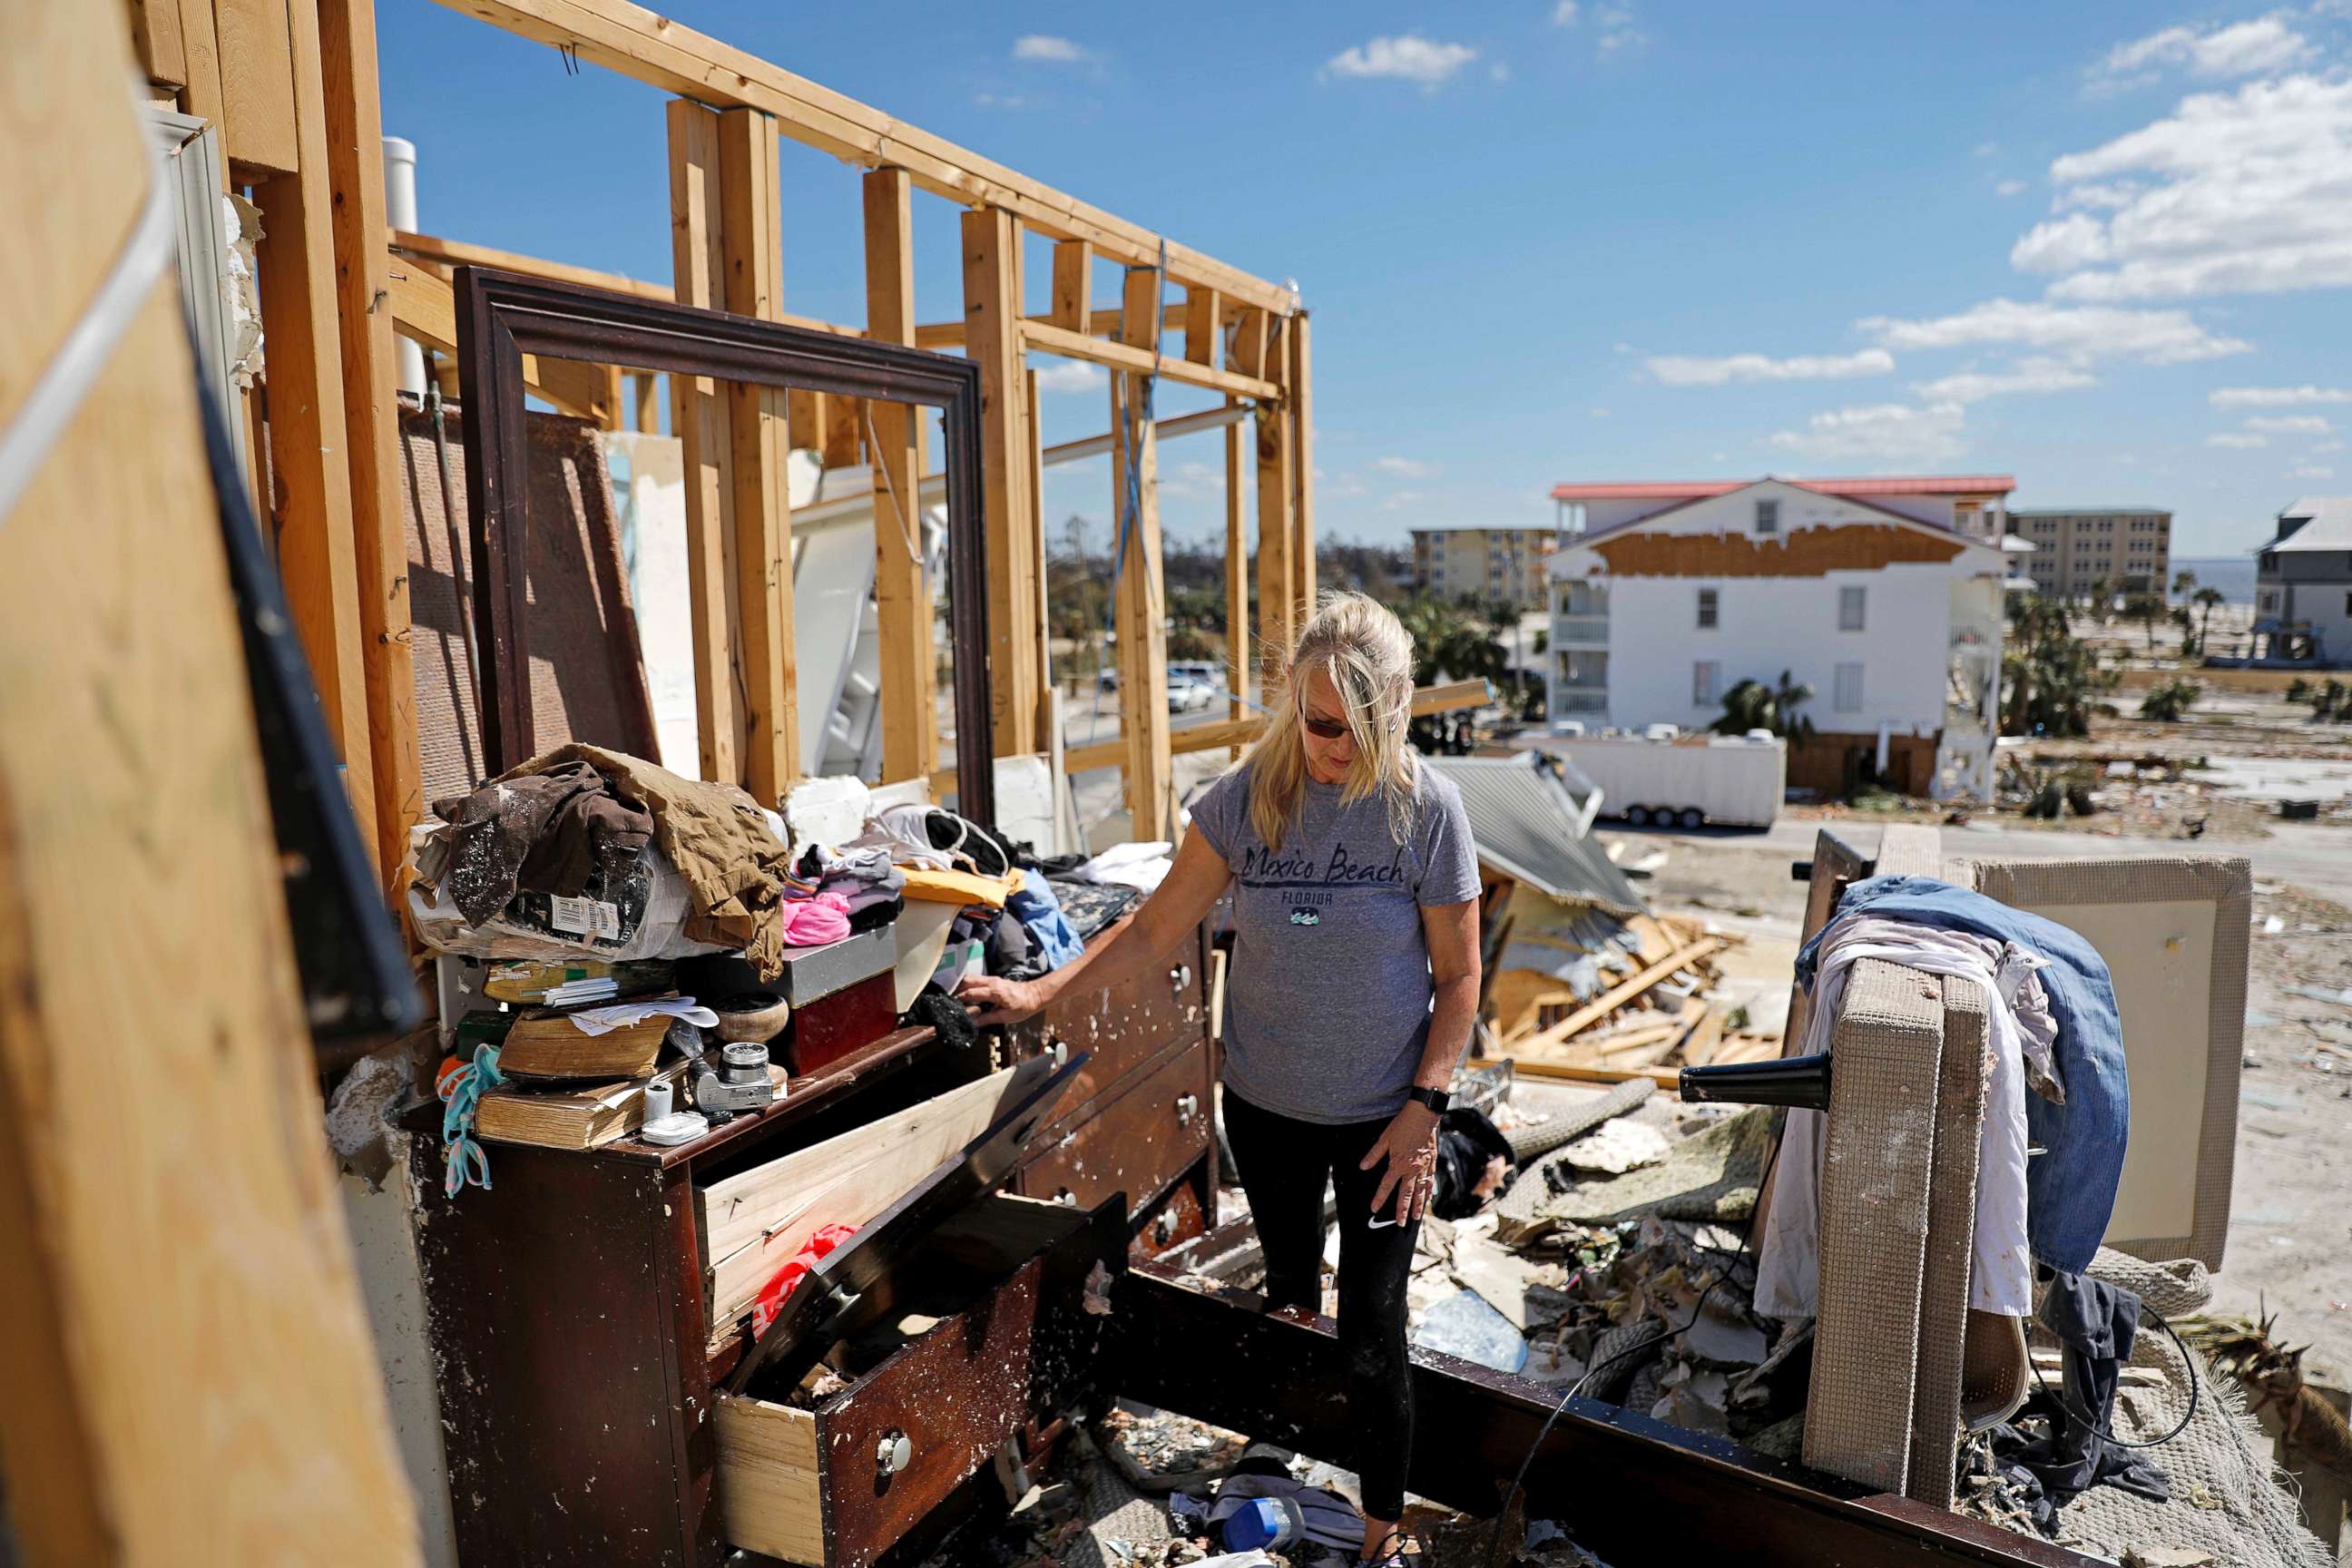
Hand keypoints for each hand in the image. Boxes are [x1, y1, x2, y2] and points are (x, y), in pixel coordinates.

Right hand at [955, 972, 1046, 1025]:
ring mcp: (992, 979)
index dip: (960, 999)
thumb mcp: (1006, 1017)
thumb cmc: (1023, 1007)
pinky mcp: (993, 980)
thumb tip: (973, 1023)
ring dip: (961, 985)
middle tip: (950, 1000)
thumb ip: (988, 1019)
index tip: (952, 1005)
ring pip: (971, 977)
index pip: (971, 993)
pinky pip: (977, 979)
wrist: (1035, 995)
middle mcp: (992, 982)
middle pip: (968, 981)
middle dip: (957, 989)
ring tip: (956, 997)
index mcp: (995, 992)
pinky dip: (968, 984)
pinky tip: (966, 993)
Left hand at [1360, 1100, 1440, 1224]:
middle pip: (1406, 1194)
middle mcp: (1412, 1169)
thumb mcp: (1385, 1139)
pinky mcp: (1432, 1163)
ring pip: (1420, 1191)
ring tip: (1414, 1218)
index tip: (1374, 1209)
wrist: (1423, 1115)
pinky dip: (1429, 1192)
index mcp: (1398, 1163)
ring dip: (1417, 1206)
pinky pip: (1431, 1181)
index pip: (1386, 1185)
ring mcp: (1423, 1167)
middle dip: (1402, 1210)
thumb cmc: (1402, 1125)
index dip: (1379, 1198)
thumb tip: (1362, 1167)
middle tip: (1399, 1223)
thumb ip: (1374, 1155)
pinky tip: (1428, 1200)